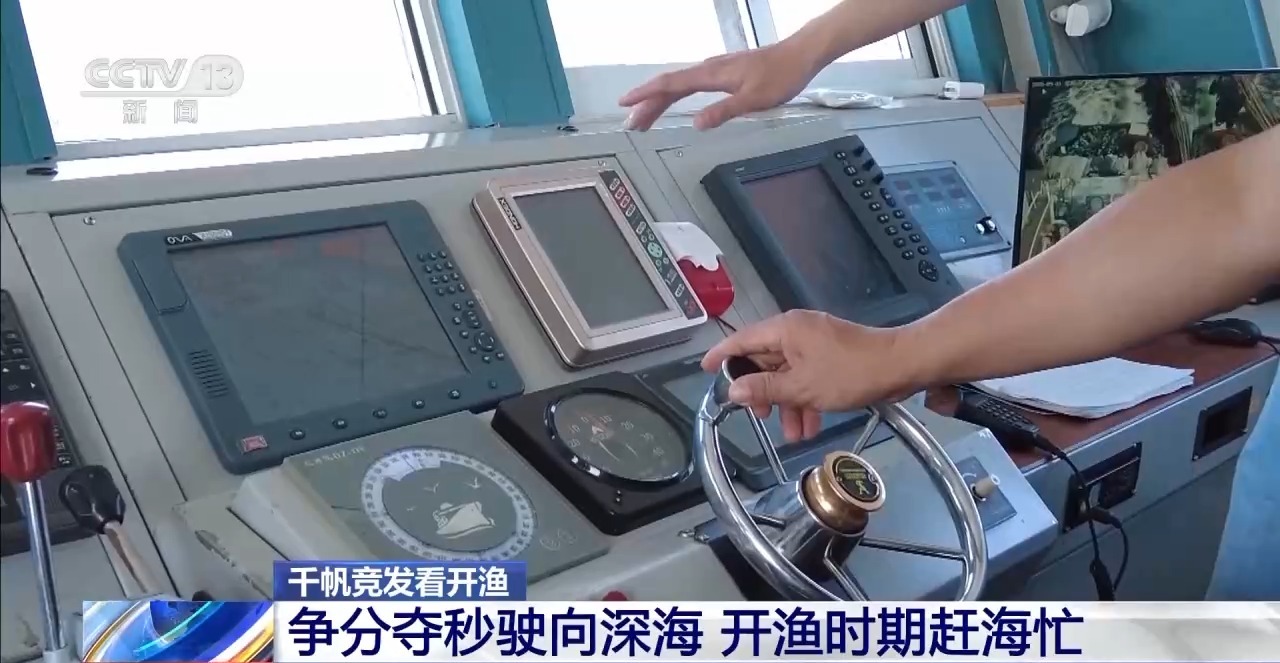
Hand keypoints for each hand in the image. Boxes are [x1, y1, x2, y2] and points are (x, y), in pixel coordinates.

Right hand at [618, 41, 819, 131]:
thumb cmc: (781, 76)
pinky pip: (692, 84)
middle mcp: (709, 70)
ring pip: (680, 85)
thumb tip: (696, 124)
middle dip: (648, 104)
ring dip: (661, 100)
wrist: (800, 54)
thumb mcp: (753, 100)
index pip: (670, 85)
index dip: (646, 95)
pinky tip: (676, 101)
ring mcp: (716, 70)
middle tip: (632, 123)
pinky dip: (677, 94)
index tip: (626, 104)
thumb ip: (724, 111)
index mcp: (712, 75)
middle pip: (670, 86)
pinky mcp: (724, 72)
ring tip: (646, 117)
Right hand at [700, 310, 920, 441]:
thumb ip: (765, 389)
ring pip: (787, 373)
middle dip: (762, 392)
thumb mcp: (802, 386)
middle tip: (758, 416)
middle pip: (764, 360)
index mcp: (784, 330)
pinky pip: (806, 376)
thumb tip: (733, 390)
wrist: (900, 365)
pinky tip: (810, 425)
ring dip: (787, 403)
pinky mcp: (830, 355)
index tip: (705, 370)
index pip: (741, 340)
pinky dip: (805, 398)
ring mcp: (814, 343)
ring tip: (794, 433)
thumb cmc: (850, 372)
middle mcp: (796, 331)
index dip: (721, 356)